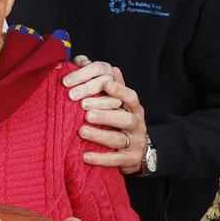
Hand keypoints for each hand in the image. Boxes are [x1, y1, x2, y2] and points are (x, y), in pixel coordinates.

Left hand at [64, 57, 146, 174]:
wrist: (138, 151)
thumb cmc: (118, 120)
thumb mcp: (115, 101)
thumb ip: (102, 83)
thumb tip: (83, 59)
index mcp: (133, 107)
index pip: (130, 96)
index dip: (120, 90)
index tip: (105, 84)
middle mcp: (136, 123)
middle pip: (124, 117)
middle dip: (105, 113)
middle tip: (84, 108)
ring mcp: (134, 142)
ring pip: (118, 139)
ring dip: (100, 135)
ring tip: (81, 130)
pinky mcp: (130, 160)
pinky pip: (115, 161)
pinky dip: (100, 159)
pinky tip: (85, 157)